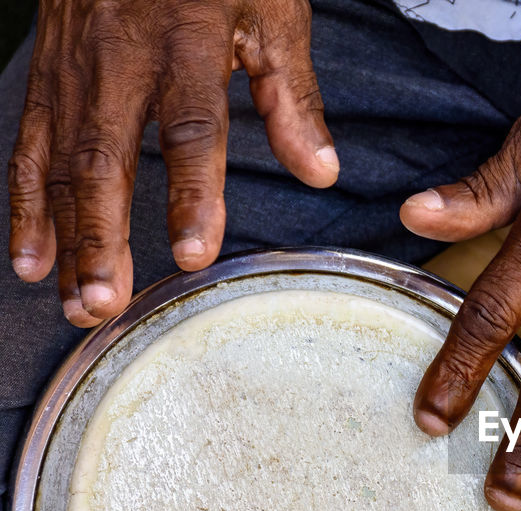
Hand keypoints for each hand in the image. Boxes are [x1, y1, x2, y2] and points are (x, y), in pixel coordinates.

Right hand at [8, 0, 338, 326]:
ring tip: (77, 303)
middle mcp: (118, 58)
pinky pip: (30, 145)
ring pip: (60, 162)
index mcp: (185, 42)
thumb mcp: (270, 11)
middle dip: (102, 236)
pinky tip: (31, 258)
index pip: (189, 129)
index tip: (194, 252)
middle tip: (108, 302)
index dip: (192, 194)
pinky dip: (25, 205)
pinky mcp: (48, 74)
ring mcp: (74, 67)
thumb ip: (291, 95)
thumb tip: (322, 172)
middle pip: (105, 158)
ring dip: (65, 238)